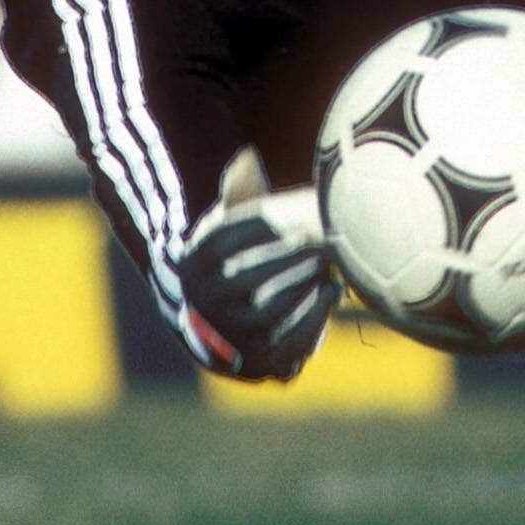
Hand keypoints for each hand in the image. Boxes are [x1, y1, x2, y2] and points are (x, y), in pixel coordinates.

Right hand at [177, 148, 339, 381]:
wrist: (222, 322)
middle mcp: (202, 305)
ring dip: (302, 284)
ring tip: (329, 261)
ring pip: (265, 312)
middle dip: (288, 254)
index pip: (222, 239)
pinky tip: (332, 290)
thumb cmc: (234, 257)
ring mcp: (227, 338)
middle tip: (321, 235)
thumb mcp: (227, 223)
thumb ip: (238, 193)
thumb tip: (247, 159)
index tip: (290, 210)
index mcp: (192, 263)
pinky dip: (313, 319)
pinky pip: (284, 345)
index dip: (259, 224)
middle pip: (245, 277)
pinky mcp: (255, 365)